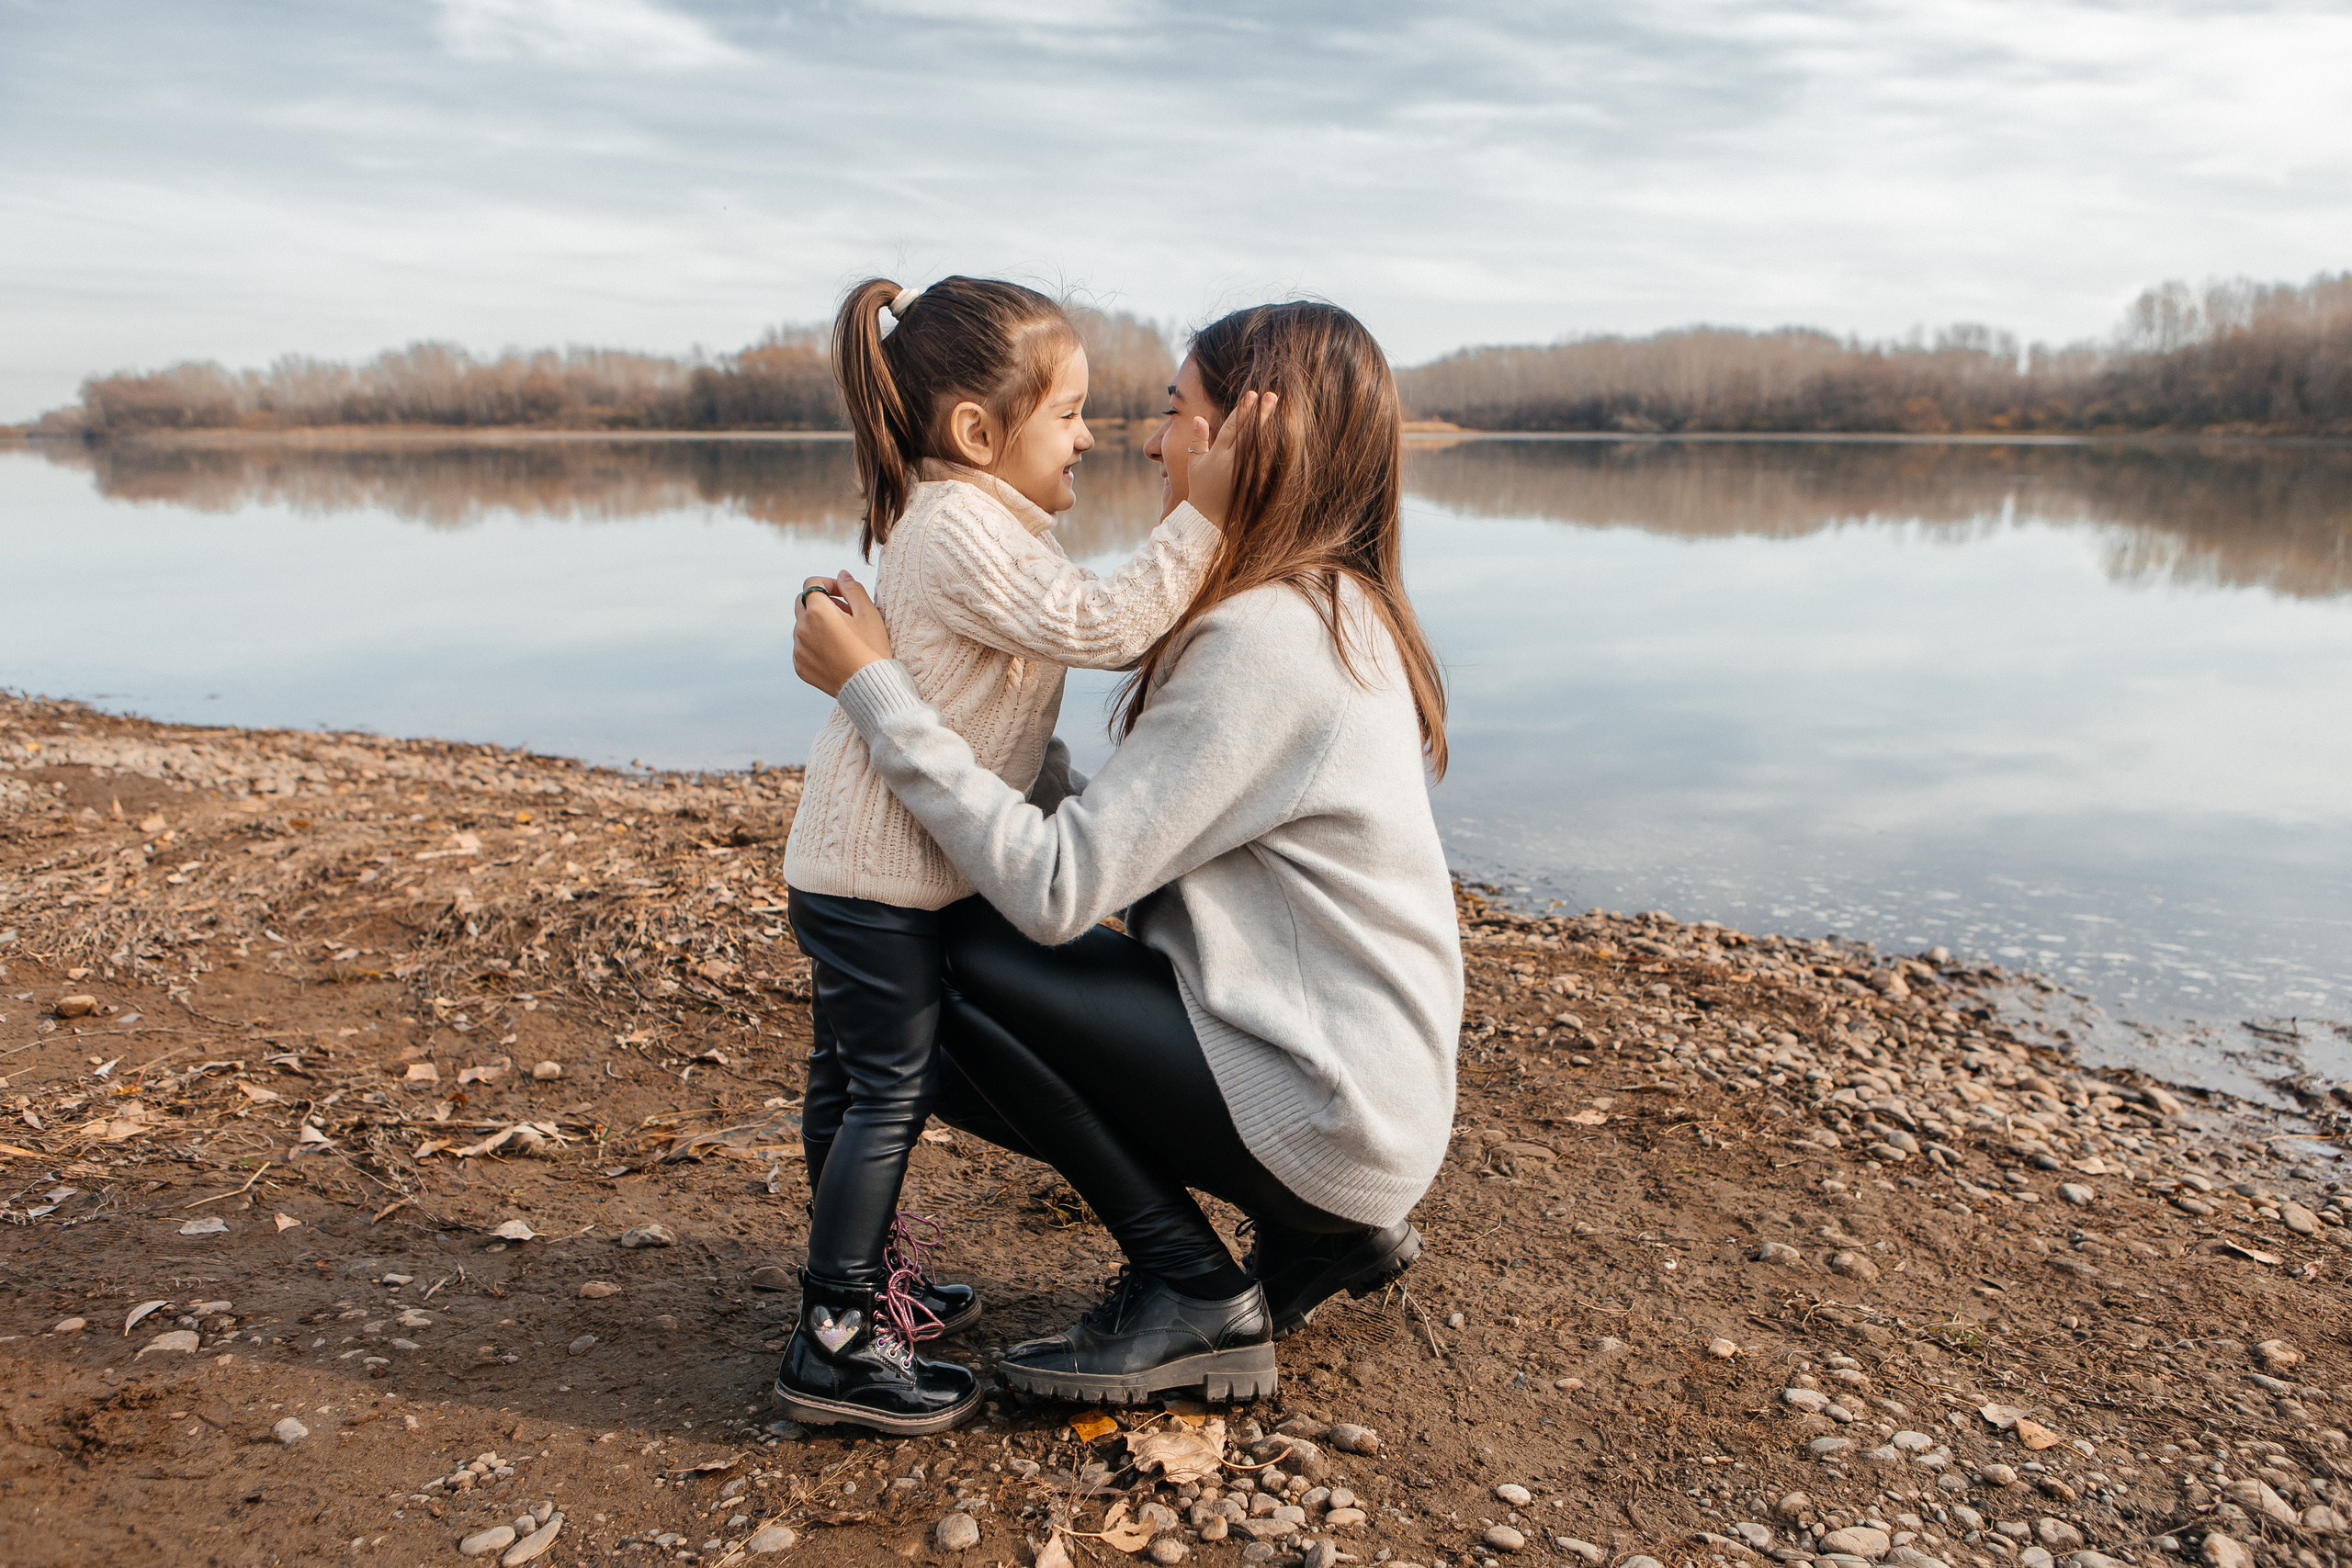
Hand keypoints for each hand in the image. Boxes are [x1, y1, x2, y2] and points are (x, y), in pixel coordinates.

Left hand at [792, 572, 893, 696]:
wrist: (870, 687)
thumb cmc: (873, 648)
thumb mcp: (869, 613)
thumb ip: (852, 589)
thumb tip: (841, 575)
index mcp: (817, 611)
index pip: (812, 583)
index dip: (828, 583)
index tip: (844, 593)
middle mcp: (802, 628)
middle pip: (803, 603)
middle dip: (821, 603)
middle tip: (846, 614)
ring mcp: (798, 649)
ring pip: (802, 626)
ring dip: (817, 624)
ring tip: (843, 636)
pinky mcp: (799, 666)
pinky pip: (802, 647)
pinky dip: (814, 644)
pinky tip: (836, 653)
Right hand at [1179, 389, 1277, 528]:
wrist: (1208, 520)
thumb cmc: (1200, 489)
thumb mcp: (1194, 464)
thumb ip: (1197, 440)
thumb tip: (1198, 417)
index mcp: (1217, 456)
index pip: (1231, 428)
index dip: (1242, 411)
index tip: (1252, 395)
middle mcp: (1232, 464)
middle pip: (1250, 434)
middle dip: (1261, 414)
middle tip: (1272, 396)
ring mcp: (1246, 475)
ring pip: (1262, 448)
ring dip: (1273, 429)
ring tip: (1283, 412)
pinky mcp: (1256, 485)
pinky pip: (1270, 466)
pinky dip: (1278, 452)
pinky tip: (1287, 438)